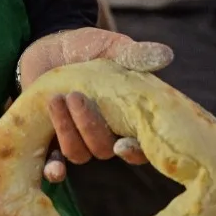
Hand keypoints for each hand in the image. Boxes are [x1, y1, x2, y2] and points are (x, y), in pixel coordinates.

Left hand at [16, 28, 172, 183]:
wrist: (50, 46)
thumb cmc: (87, 47)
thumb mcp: (109, 47)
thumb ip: (133, 54)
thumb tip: (165, 55)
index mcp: (126, 115)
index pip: (139, 144)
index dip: (134, 151)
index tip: (122, 145)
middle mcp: (105, 132)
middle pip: (103, 149)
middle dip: (89, 127)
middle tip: (75, 97)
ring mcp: (79, 137)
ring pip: (78, 153)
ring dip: (67, 132)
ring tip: (55, 100)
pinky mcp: (53, 139)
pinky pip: (56, 165)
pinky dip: (54, 169)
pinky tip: (53, 168)